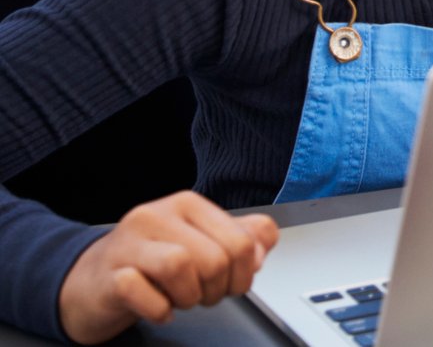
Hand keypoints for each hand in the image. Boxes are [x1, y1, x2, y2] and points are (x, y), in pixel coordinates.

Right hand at [58, 192, 278, 343]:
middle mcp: (156, 216)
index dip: (244, 272)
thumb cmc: (150, 263)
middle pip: (215, 257)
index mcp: (187, 204)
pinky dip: (158, 309)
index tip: (231, 283)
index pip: (240, 239)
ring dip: (190, 297)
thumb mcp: (201, 244)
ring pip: (180, 266)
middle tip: (204, 296)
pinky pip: (139, 291)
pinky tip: (160, 310)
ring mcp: (128, 244)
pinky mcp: (106, 274)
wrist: (90, 282)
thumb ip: (241, 238)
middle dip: (218, 289)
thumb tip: (261, 248)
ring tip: (181, 300)